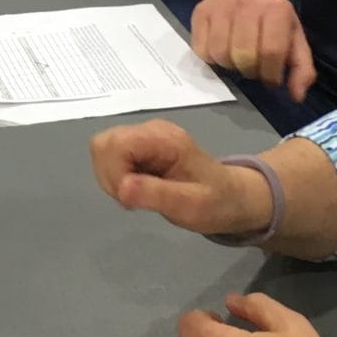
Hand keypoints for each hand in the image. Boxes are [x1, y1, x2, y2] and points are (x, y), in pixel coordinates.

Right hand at [90, 119, 265, 235]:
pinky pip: (111, 157)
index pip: (114, 144)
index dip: (113, 173)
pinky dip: (115, 177)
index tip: (130, 199)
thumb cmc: (216, 202)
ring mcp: (144, 137)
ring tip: (137, 196)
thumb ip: (157, 195)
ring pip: (103, 149)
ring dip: (110, 178)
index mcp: (164, 139)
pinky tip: (137, 190)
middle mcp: (151, 130)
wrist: (233, 197)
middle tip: (133, 199)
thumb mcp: (191, 206)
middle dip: (109, 176)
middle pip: (103, 143)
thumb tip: (122, 189)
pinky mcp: (140, 147)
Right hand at [190, 0, 315, 99]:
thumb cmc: (270, 18)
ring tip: (238, 59)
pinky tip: (222, 50)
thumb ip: (302, 68)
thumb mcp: (294, 38)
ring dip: (230, 66)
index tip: (271, 78)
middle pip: (244, 56)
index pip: (271, 52)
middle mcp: (247, 3)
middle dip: (250, 71)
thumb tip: (297, 96)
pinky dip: (211, 59)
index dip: (270, 74)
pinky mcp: (200, 12)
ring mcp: (221, 6)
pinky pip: (201, 50)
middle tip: (254, 67)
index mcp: (276, 9)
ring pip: (220, 54)